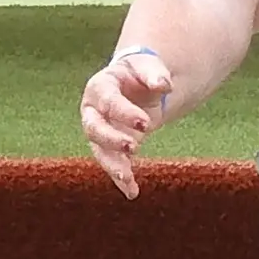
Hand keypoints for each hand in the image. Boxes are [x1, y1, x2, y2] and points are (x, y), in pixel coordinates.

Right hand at [81, 47, 172, 197]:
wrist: (134, 83)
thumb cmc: (139, 73)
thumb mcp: (148, 66)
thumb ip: (155, 74)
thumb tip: (164, 85)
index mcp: (100, 87)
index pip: (108, 101)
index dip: (124, 113)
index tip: (146, 123)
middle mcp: (93, 111)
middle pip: (94, 128)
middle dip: (112, 139)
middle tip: (133, 146)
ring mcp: (99, 131)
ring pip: (99, 151)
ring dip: (112, 165)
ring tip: (128, 177)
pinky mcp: (110, 147)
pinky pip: (112, 164)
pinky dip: (121, 179)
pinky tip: (132, 192)